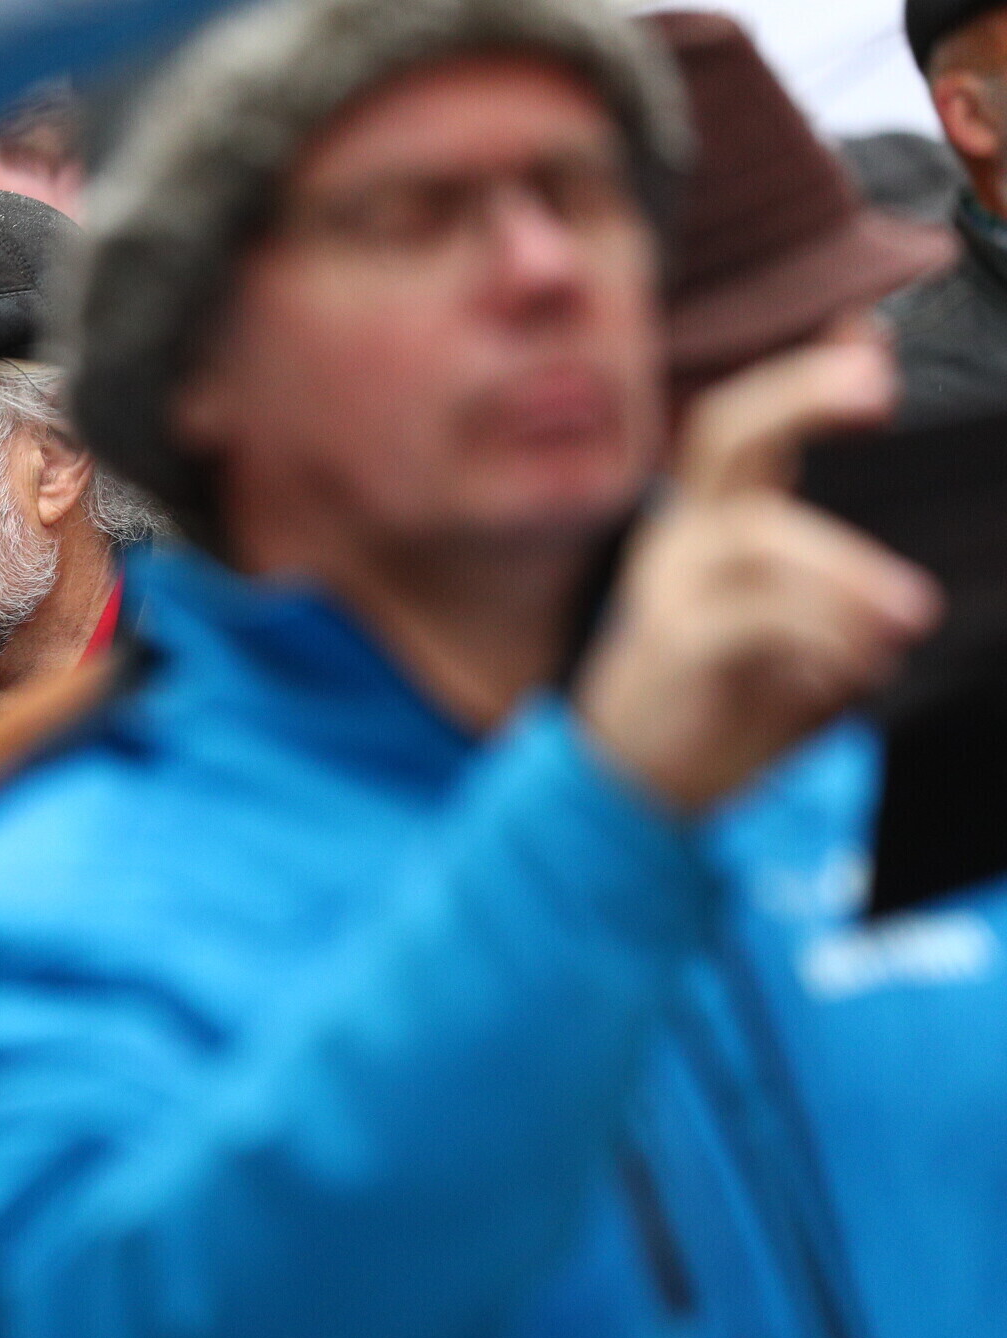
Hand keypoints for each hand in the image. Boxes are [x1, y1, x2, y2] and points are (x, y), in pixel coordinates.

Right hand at [581, 332, 939, 813]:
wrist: (636, 789)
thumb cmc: (727, 704)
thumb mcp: (799, 634)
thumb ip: (841, 594)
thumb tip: (912, 588)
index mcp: (713, 522)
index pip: (747, 427)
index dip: (803, 374)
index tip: (869, 336)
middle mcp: (683, 536)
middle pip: (726, 434)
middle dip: (800, 396)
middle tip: (877, 392)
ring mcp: (668, 587)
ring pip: (759, 537)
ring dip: (846, 573)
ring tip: (909, 618)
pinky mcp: (668, 646)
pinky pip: (750, 618)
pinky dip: (820, 635)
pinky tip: (859, 668)